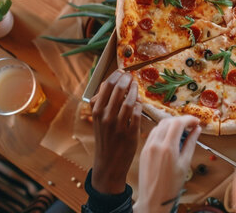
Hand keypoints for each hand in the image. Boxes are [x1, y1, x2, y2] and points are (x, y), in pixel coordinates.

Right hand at [89, 70, 141, 193]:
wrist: (108, 163)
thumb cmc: (105, 138)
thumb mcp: (97, 120)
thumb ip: (101, 103)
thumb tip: (107, 83)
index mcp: (96, 112)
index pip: (106, 86)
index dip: (115, 76)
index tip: (122, 72)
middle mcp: (106, 117)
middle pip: (118, 90)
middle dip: (126, 79)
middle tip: (131, 76)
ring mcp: (118, 126)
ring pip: (129, 101)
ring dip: (134, 90)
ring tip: (136, 86)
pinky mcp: (130, 134)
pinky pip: (137, 114)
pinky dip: (139, 105)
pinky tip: (140, 103)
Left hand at [134, 116, 200, 212]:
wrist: (153, 198)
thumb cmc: (171, 185)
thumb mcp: (185, 164)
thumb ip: (191, 143)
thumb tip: (197, 130)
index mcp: (168, 148)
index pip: (178, 123)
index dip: (189, 119)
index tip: (196, 122)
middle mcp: (155, 144)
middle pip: (168, 121)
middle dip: (181, 120)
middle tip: (191, 126)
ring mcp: (148, 146)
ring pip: (159, 125)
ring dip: (171, 124)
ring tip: (181, 132)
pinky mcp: (144, 150)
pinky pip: (153, 133)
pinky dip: (163, 131)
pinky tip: (170, 138)